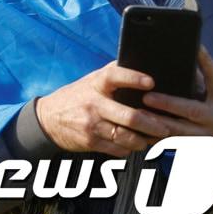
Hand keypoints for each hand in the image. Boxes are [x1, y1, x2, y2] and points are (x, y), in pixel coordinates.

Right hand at [35, 61, 167, 156]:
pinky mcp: (91, 142)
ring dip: (143, 141)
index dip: (133, 78)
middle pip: (130, 117)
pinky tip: (133, 144)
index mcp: (95, 84)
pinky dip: (129, 148)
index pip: (114, 76)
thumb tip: (140, 64)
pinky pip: (118, 150)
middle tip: (165, 128)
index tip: (151, 82)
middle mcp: (93, 104)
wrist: (47, 119)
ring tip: (151, 139)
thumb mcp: (91, 81)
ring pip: (127, 137)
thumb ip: (112, 74)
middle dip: (152, 125)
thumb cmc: (77, 97)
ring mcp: (91, 125)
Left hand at [142, 46, 212, 152]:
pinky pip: (174, 146)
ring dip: (158, 124)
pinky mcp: (196, 150)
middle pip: (191, 111)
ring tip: (138, 115)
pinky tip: (140, 133)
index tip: (189, 56)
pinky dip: (157, 140)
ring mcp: (207, 137)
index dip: (203, 64)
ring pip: (180, 132)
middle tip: (147, 98)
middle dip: (168, 104)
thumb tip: (188, 54)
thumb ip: (203, 76)